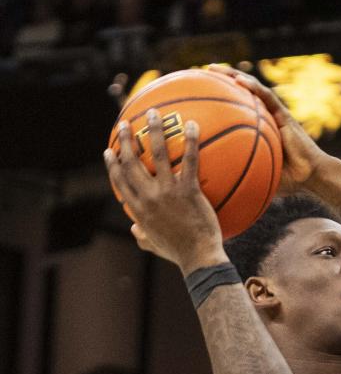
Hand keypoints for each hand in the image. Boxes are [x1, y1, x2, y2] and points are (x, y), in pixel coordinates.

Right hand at [104, 114, 223, 272]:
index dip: (113, 165)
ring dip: (153, 130)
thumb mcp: (155, 246)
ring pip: (157, 153)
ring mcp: (168, 192)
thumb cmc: (179, 254)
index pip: (120, 182)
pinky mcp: (188, 190)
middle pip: (131, 163)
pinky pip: (189, 160)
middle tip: (124, 125)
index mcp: (139, 210)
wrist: (199, 259)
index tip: (109, 151)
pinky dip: (190, 141)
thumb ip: (142, 236)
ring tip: (153, 114)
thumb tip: (134, 230)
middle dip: (125, 141)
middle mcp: (149, 197)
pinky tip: (192, 125)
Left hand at [208, 67, 325, 193]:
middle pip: (240, 93)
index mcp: (258, 129)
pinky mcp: (284, 113)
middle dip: (219, 81)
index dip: (218, 101)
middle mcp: (265, 117)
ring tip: (213, 69)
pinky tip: (238, 81)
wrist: (312, 176)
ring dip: (232, 75)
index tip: (199, 96)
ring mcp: (274, 113)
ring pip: (250, 88)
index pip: (236, 110)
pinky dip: (252, 87)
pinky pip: (266, 96)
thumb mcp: (260, 180)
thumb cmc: (290, 181)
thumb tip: (220, 194)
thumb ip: (242, 179)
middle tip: (200, 74)